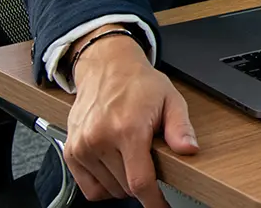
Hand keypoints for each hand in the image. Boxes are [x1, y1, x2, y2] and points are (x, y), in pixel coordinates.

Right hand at [64, 32, 198, 206]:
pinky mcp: (70, 152)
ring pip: (109, 189)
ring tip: (131, 157)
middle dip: (143, 182)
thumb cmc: (139, 83)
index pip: (140, 181)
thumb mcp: (171, 99)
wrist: (106, 67)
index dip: (154, 200)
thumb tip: (190, 149)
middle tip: (149, 161)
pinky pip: (89, 188)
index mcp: (127, 129)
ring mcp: (82, 147)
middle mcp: (100, 139)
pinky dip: (104, 186)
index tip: (162, 206)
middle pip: (126, 187)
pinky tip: (115, 168)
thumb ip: (180, 127)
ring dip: (123, 183)